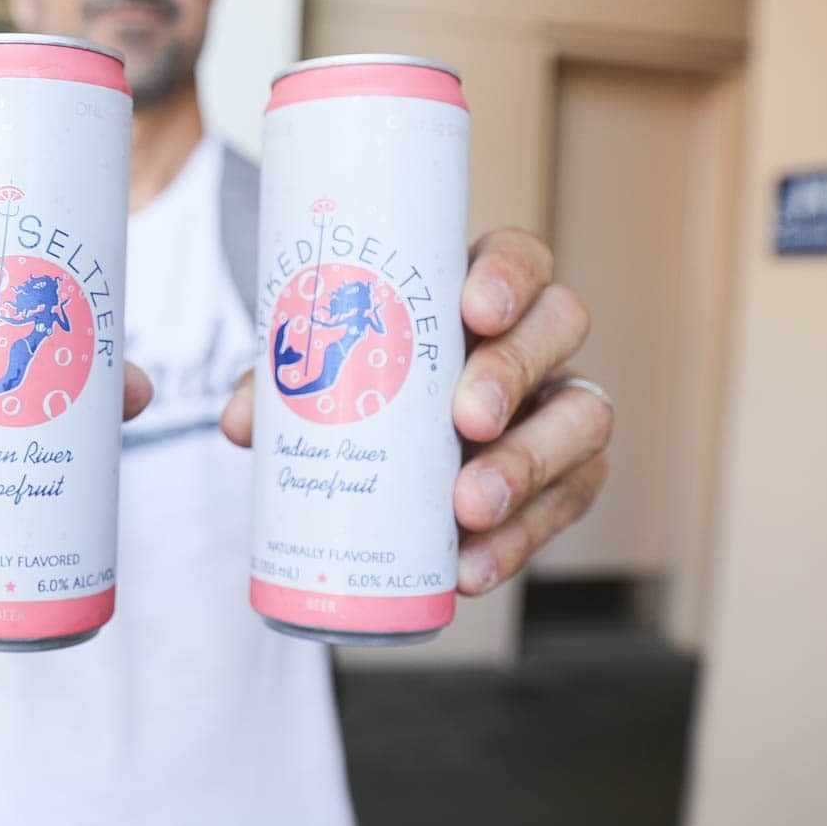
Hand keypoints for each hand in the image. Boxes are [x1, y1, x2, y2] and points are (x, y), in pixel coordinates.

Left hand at [219, 228, 611, 595]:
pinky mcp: (561, 479)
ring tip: (469, 508)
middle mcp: (533, 340)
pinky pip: (563, 504)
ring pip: (583, 420)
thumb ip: (281, 385)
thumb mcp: (319, 371)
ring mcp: (555, 408)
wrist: (382, 447)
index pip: (521, 257)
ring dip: (528, 466)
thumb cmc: (356, 382)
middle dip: (515, 373)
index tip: (474, 310)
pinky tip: (471, 568)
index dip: (510, 277)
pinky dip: (520, 540)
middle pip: (561, 327)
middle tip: (465, 421)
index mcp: (479, 288)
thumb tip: (243, 423)